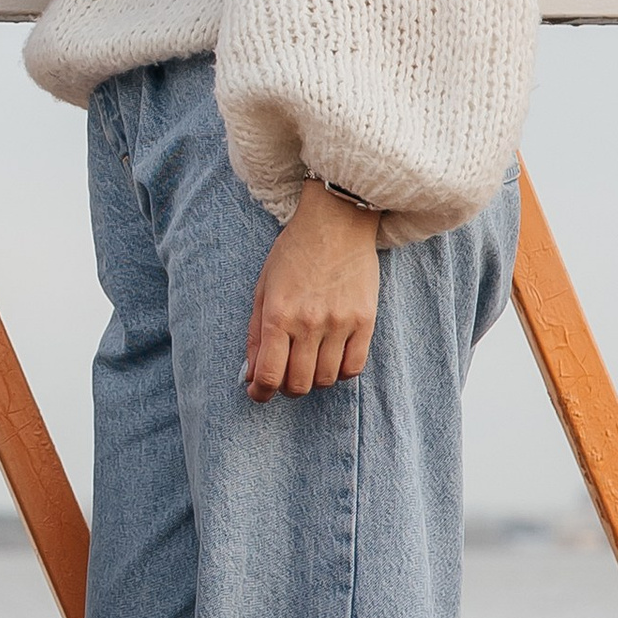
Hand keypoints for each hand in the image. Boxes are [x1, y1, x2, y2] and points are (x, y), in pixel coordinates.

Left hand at [242, 185, 381, 401]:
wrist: (336, 222)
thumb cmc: (293, 253)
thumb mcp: (263, 288)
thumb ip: (255, 334)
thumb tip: (252, 375)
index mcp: (278, 314)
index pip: (269, 375)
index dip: (261, 393)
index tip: (258, 394)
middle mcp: (309, 323)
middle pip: (299, 383)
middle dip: (286, 388)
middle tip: (284, 377)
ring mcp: (340, 323)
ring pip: (327, 380)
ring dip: (314, 380)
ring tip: (308, 364)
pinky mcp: (366, 321)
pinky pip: (354, 368)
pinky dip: (341, 373)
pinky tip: (331, 359)